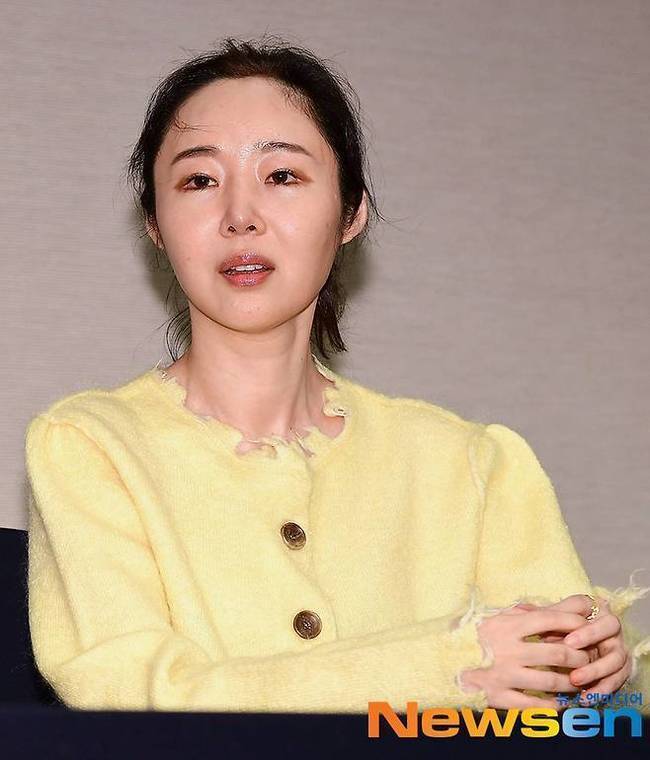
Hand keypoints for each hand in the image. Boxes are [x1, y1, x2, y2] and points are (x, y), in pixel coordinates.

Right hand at [459, 604, 593, 708]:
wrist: (446, 661)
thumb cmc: (480, 637)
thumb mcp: (500, 619)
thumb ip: (529, 613)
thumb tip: (562, 606)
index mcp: (507, 625)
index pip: (550, 619)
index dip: (574, 624)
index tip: (588, 628)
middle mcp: (508, 649)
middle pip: (558, 652)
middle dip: (581, 657)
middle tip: (589, 660)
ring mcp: (504, 674)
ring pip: (552, 681)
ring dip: (571, 683)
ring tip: (579, 682)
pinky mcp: (499, 697)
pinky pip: (535, 704)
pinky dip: (553, 705)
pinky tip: (561, 702)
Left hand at [538, 594, 631, 702]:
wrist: (575, 654)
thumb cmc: (557, 632)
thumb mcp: (546, 624)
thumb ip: (537, 616)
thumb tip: (519, 610)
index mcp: (591, 608)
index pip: (590, 607)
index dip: (579, 621)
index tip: (567, 639)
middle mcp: (608, 625)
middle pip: (610, 625)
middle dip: (591, 637)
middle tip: (571, 651)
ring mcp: (617, 646)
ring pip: (616, 656)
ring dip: (596, 669)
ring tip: (575, 680)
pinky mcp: (621, 668)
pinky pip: (619, 678)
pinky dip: (603, 688)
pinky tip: (586, 696)